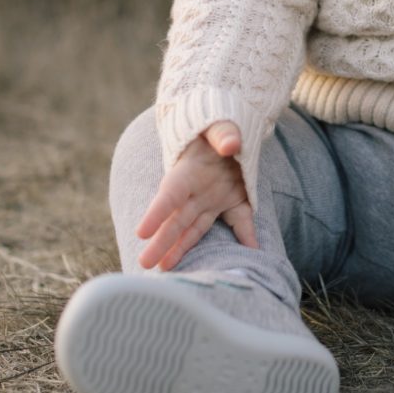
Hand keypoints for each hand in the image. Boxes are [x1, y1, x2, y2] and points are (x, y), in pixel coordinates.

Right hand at [135, 121, 256, 270]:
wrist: (225, 131)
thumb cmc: (214, 125)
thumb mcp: (217, 123)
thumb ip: (223, 133)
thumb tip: (231, 145)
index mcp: (187, 171)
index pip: (169, 194)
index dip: (156, 213)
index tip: (141, 232)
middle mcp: (196, 191)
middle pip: (177, 219)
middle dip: (162, 241)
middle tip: (145, 264)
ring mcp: (213, 198)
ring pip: (196, 228)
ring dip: (184, 248)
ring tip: (167, 269)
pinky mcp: (233, 200)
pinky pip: (240, 220)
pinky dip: (246, 235)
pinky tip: (252, 251)